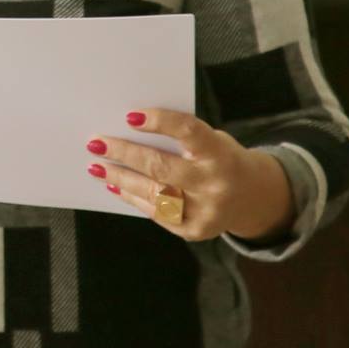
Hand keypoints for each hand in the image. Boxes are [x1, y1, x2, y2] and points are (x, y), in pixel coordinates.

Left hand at [87, 109, 294, 242]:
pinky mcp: (195, 231)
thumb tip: (129, 130)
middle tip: (95, 143)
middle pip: (161, 167)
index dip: (160, 122)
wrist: (252, 197)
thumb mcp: (212, 141)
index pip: (188, 132)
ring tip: (96, 166)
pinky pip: (156, 212)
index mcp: (220, 153)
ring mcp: (205, 211)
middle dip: (124, 153)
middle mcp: (214, 184)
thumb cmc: (220, 158)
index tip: (129, 116)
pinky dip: (133, 197)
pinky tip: (115, 186)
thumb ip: (180, 138)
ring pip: (153, 193)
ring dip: (120, 178)